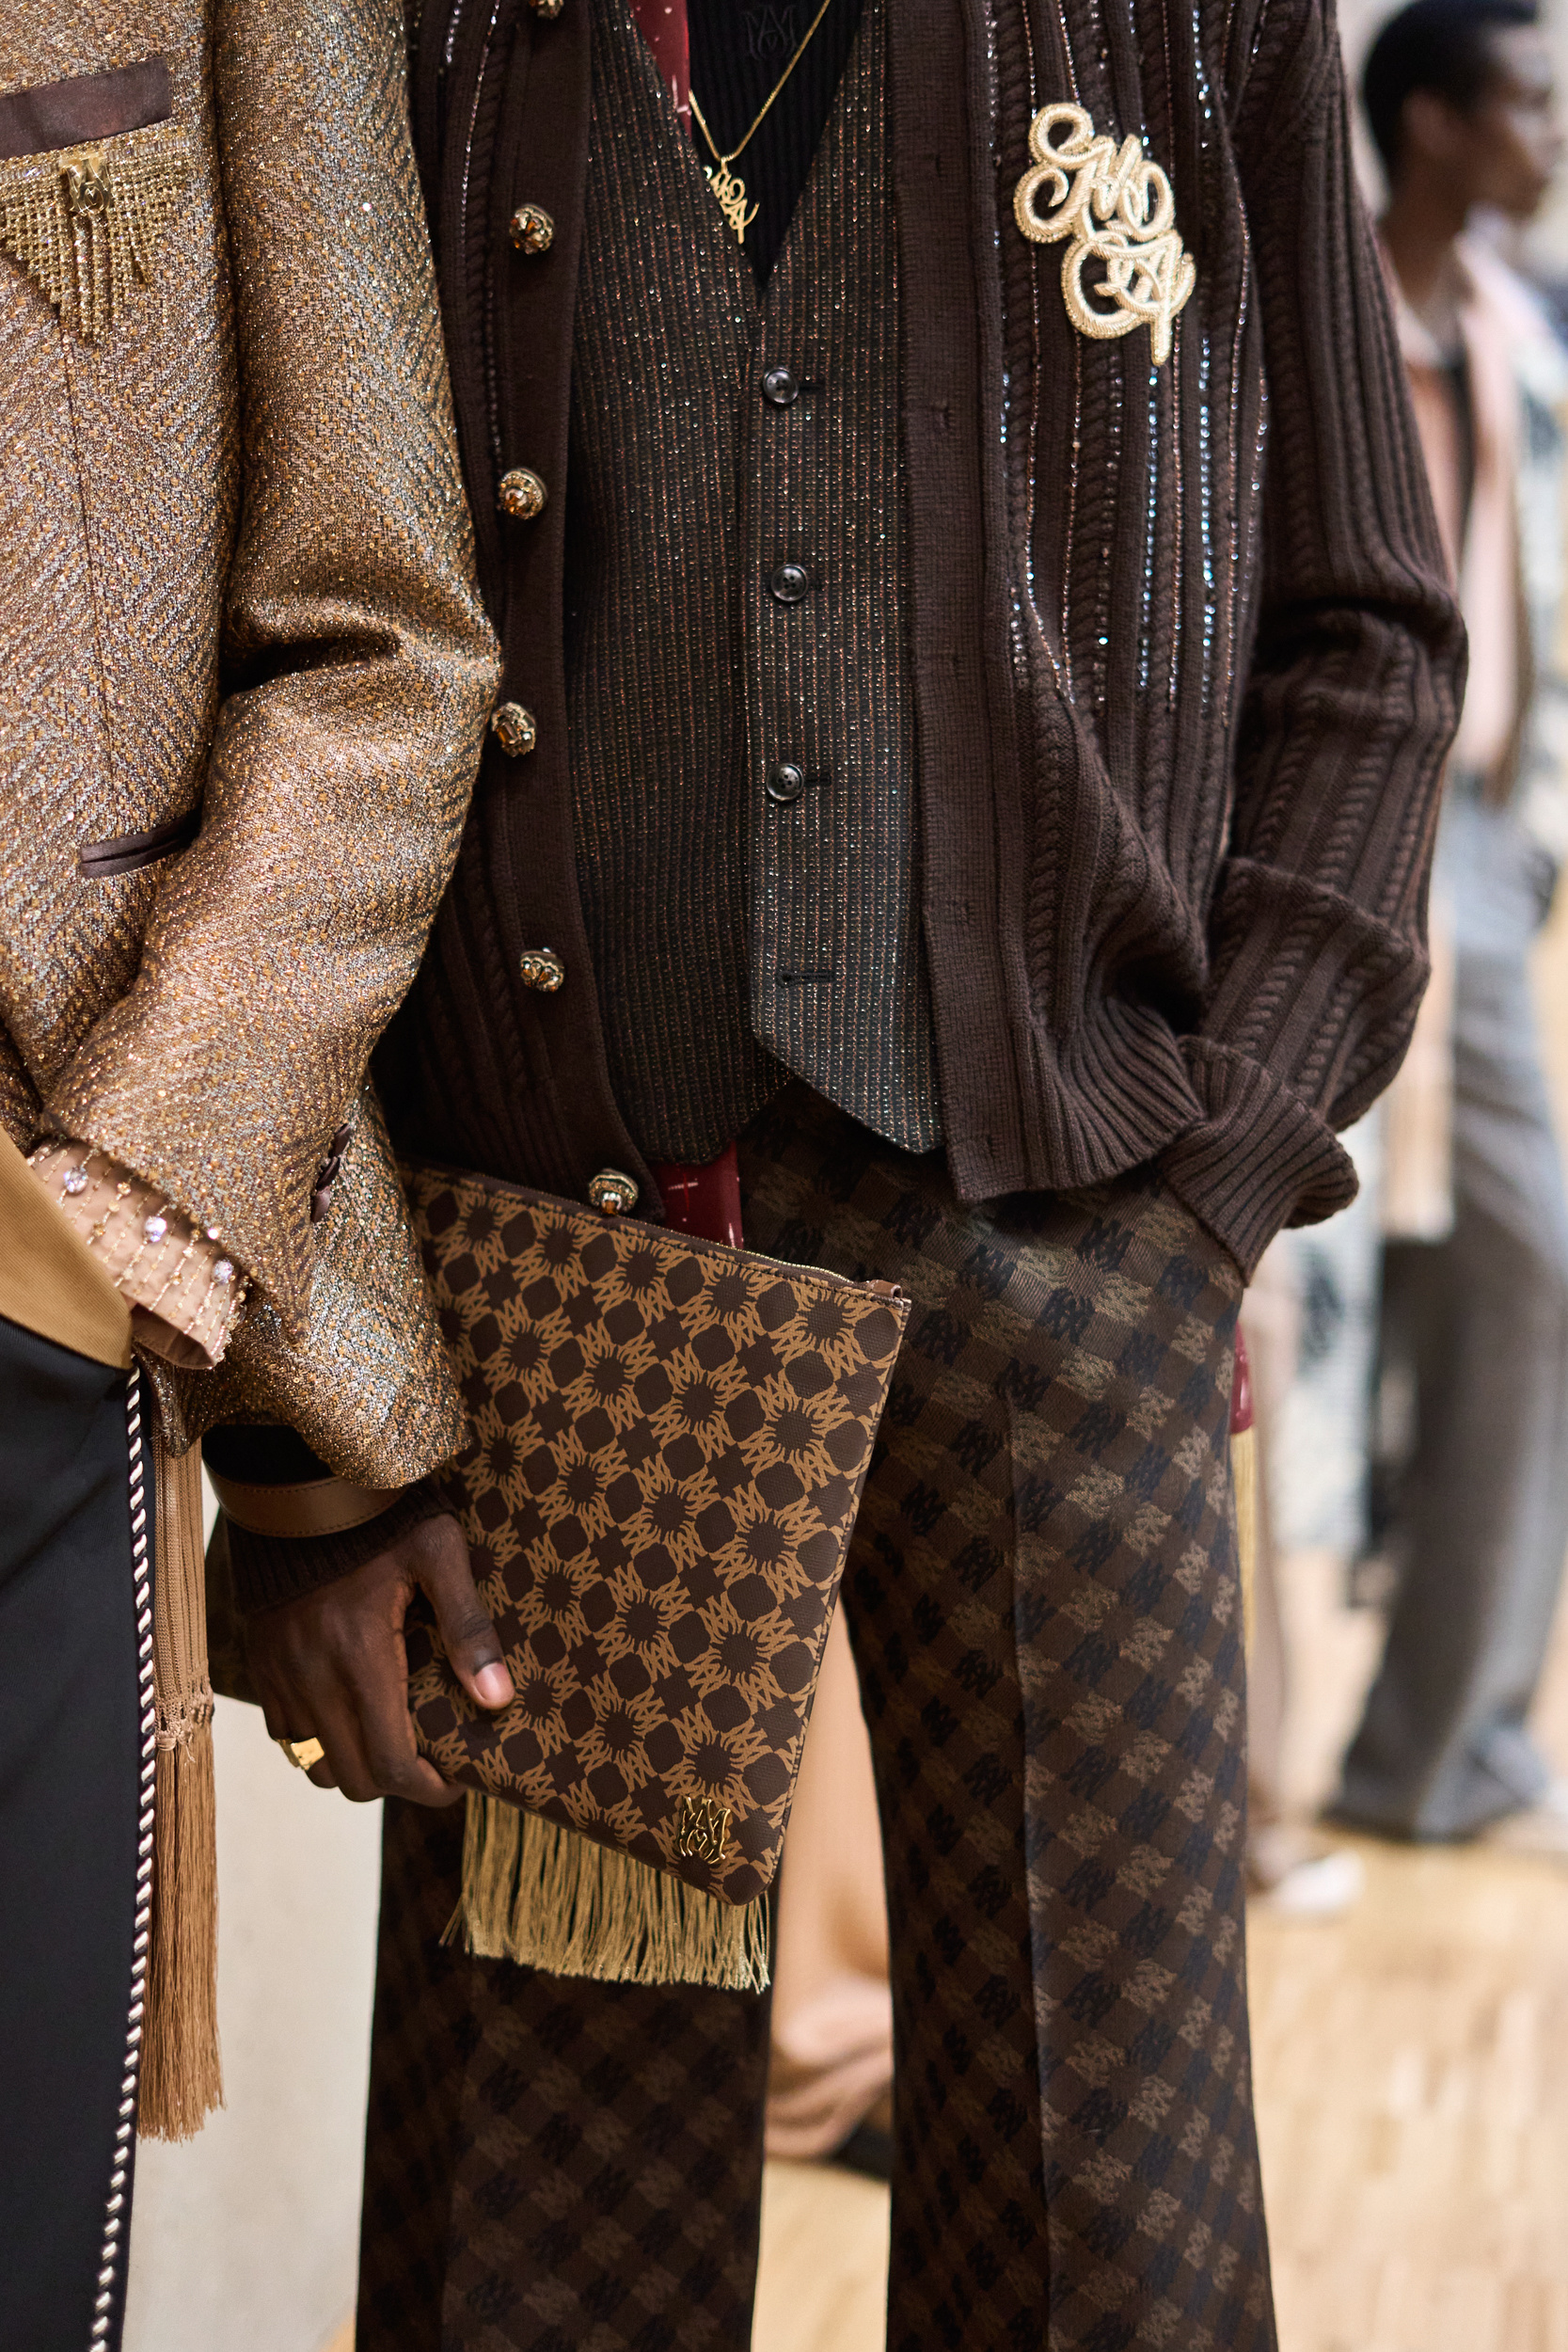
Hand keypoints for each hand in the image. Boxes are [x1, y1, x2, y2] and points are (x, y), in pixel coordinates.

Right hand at [244, 1511, 512, 1803]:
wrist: (297, 1484)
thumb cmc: (379, 1517)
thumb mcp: (438, 1555)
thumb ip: (468, 1626)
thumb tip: (498, 1698)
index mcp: (361, 1658)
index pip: (391, 1766)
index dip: (430, 1789)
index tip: (459, 1777)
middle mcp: (313, 1679)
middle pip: (355, 1780)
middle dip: (399, 1783)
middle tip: (433, 1759)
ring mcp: (281, 1676)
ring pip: (316, 1766)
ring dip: (357, 1765)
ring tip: (392, 1738)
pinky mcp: (262, 1665)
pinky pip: (286, 1736)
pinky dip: (319, 1741)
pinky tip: (351, 1711)